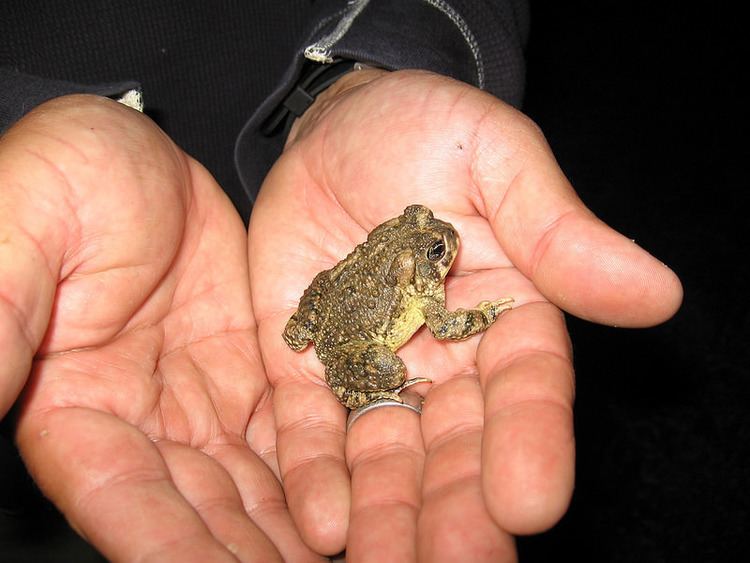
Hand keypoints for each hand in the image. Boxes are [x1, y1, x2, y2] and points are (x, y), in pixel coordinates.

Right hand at [0, 96, 322, 561]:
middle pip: (197, 509)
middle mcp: (139, 419)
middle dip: (244, 553)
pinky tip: (346, 503)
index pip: (124, 499)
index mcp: (73, 406)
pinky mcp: (247, 369)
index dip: (169, 547)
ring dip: (287, 529)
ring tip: (339, 558)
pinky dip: (314, 471)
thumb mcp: (23, 232)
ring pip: (249, 483)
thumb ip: (2, 322)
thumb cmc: (61, 174)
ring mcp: (197, 399)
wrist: (135, 150)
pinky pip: (285, 431)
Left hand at [248, 70, 681, 559]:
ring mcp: (373, 365)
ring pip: (387, 452)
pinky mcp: (305, 361)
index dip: (531, 444)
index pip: (528, 392)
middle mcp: (446, 358)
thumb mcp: (498, 159)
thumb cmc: (428, 131)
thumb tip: (655, 293)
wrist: (339, 126)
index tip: (531, 501)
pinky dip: (314, 471)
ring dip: (386, 513)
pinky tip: (319, 521)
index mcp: (508, 313)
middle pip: (458, 444)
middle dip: (457, 507)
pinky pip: (311, 423)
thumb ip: (558, 230)